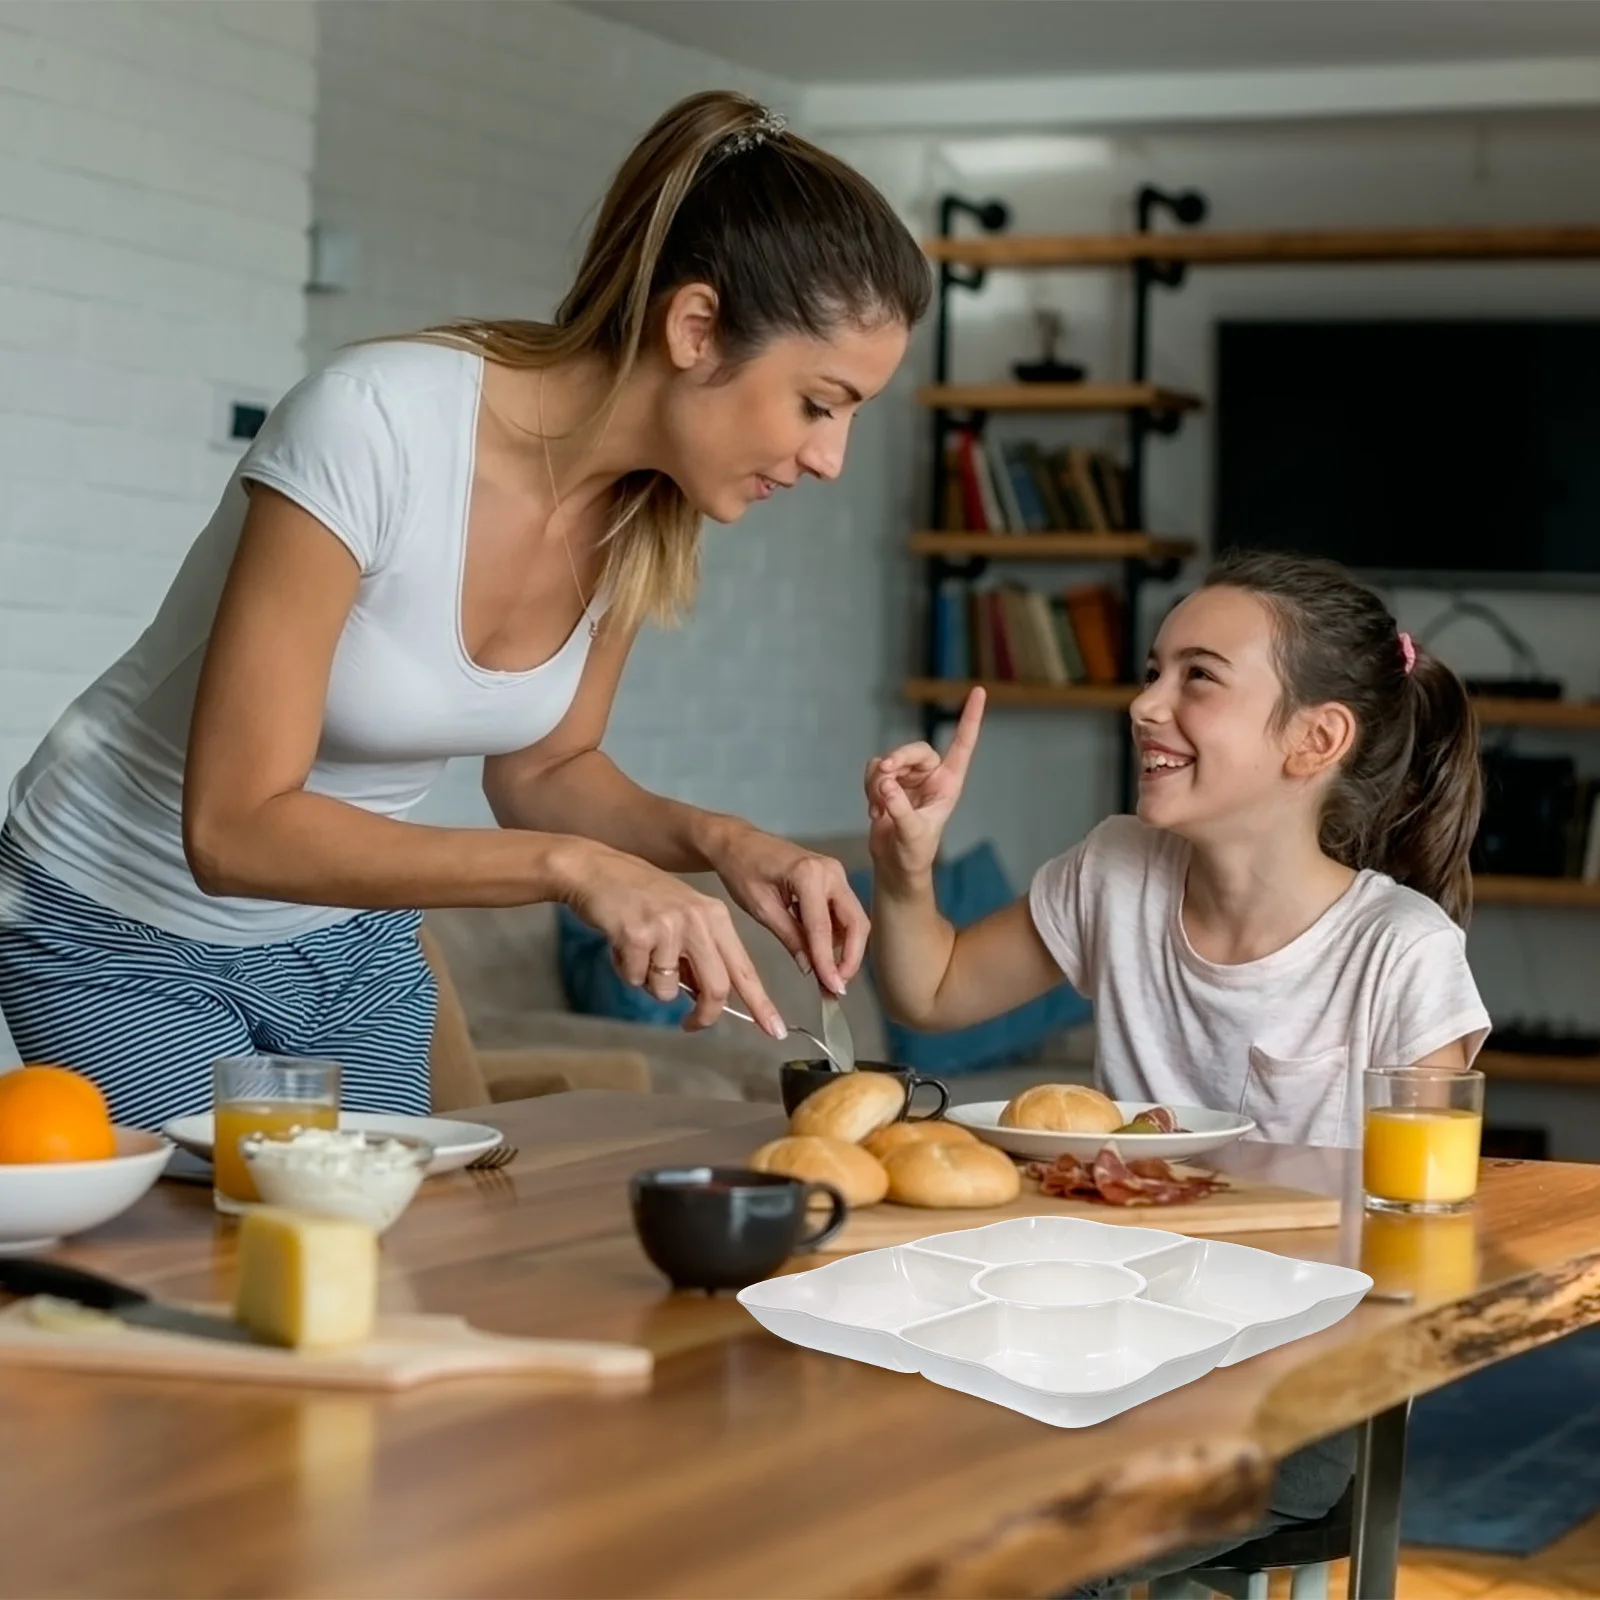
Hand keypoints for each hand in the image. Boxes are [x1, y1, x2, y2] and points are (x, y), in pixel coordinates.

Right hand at [561, 844, 784, 1037]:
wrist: (595, 869)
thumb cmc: (638, 898)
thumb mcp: (681, 917)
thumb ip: (698, 954)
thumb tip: (703, 996)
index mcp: (714, 916)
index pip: (744, 968)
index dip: (761, 1004)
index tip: (776, 1030)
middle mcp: (697, 920)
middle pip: (715, 989)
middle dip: (703, 1016)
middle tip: (690, 1024)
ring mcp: (668, 927)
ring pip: (667, 990)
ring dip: (649, 983)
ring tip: (637, 952)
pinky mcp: (637, 935)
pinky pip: (635, 978)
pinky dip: (624, 970)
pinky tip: (619, 943)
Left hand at [703, 824, 867, 997]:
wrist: (737, 842)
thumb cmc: (742, 871)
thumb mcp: (762, 909)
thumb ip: (791, 938)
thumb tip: (811, 970)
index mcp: (809, 875)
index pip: (823, 927)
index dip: (828, 961)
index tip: (832, 989)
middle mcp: (831, 871)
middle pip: (856, 922)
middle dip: (850, 958)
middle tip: (836, 986)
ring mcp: (836, 873)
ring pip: (854, 919)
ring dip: (846, 949)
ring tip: (828, 976)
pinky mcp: (834, 878)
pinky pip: (844, 912)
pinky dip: (838, 935)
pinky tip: (823, 954)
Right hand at [865, 687, 984, 880]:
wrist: (894, 865)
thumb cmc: (913, 853)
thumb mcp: (911, 833)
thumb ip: (899, 808)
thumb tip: (885, 782)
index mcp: (949, 783)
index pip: (962, 745)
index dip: (970, 718)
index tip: (979, 692)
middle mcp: (930, 776)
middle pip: (915, 750)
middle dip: (898, 759)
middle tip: (885, 774)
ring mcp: (908, 779)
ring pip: (890, 760)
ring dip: (879, 780)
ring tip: (879, 807)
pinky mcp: (888, 784)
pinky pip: (874, 770)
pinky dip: (869, 787)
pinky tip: (875, 810)